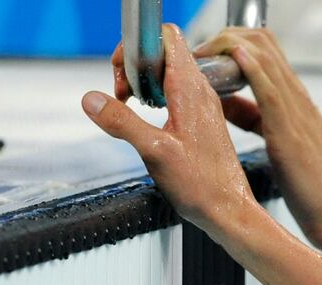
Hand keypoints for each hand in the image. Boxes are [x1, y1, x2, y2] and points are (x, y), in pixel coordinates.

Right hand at [84, 25, 257, 238]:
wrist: (230, 211)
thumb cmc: (202, 186)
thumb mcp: (154, 152)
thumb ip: (122, 122)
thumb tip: (91, 99)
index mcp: (190, 90)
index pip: (166, 36)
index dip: (137, 46)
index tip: (122, 75)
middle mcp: (200, 91)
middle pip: (162, 51)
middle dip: (134, 65)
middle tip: (122, 95)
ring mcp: (202, 105)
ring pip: (167, 72)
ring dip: (143, 83)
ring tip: (132, 107)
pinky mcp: (201, 119)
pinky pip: (174, 92)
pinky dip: (155, 97)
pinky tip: (149, 120)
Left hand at [194, 27, 321, 250]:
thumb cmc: (313, 186)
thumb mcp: (278, 140)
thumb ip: (253, 117)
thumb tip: (224, 102)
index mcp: (295, 99)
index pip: (264, 48)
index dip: (229, 42)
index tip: (204, 58)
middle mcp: (297, 97)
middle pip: (261, 40)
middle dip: (223, 38)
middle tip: (199, 57)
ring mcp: (296, 111)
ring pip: (264, 55)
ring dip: (227, 46)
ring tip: (203, 58)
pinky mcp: (290, 131)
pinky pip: (269, 88)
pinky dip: (250, 66)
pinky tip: (234, 57)